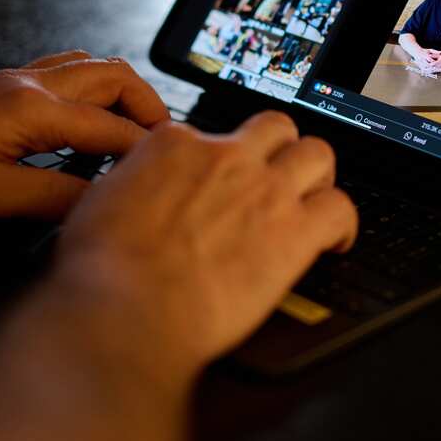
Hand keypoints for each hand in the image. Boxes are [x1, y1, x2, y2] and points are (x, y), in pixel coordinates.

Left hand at [0, 50, 168, 226]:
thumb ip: (51, 196)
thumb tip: (102, 201)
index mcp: (29, 107)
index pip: (111, 126)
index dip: (146, 151)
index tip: (170, 175)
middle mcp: (27, 83)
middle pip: (113, 76)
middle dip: (148, 106)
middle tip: (166, 146)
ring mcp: (13, 81)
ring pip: (90, 68)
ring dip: (122, 95)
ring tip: (135, 136)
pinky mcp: (0, 90)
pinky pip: (65, 75)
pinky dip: (93, 94)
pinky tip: (88, 127)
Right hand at [50, 111, 356, 386]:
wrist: (125, 312)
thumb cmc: (102, 273)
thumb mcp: (96, 205)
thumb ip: (127, 187)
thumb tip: (127, 193)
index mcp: (174, 147)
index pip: (212, 133)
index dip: (220, 161)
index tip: (220, 181)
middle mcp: (225, 157)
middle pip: (275, 128)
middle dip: (281, 150)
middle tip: (278, 179)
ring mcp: (264, 190)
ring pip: (319, 153)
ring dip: (318, 176)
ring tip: (313, 202)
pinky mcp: (294, 232)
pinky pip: (341, 209)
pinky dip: (344, 225)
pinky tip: (335, 242)